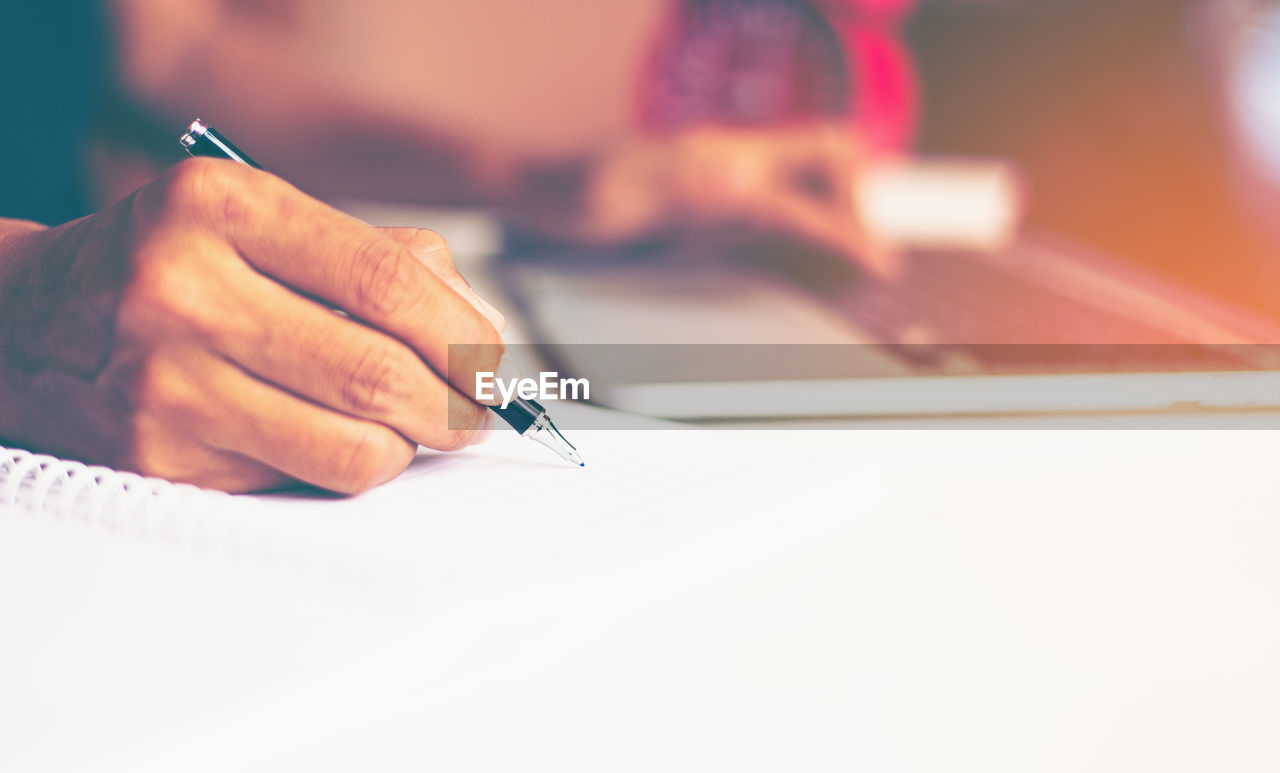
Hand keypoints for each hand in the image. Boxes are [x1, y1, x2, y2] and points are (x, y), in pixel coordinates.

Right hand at [0, 158, 504, 493]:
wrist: (27, 320)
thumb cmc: (173, 266)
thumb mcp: (262, 221)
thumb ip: (380, 257)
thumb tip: (481, 328)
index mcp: (220, 206)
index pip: (386, 279)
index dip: (463, 333)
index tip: (494, 361)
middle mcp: (183, 290)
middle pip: (377, 373)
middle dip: (456, 406)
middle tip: (477, 412)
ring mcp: (163, 382)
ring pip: (351, 448)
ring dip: (410, 448)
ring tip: (415, 428)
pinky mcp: (157, 458)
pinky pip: (299, 482)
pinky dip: (344, 468)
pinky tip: (338, 439)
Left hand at [510, 123, 897, 277]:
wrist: (529, 186)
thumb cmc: (565, 192)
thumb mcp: (617, 193)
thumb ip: (683, 186)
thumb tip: (744, 180)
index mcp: (715, 157)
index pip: (808, 181)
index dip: (848, 223)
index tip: (877, 261)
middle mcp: (726, 156)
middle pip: (825, 153)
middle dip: (858, 197)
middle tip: (868, 251)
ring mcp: (716, 170)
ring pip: (801, 174)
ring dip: (834, 206)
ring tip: (859, 250)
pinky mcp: (702, 192)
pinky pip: (769, 198)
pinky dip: (798, 219)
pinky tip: (799, 243)